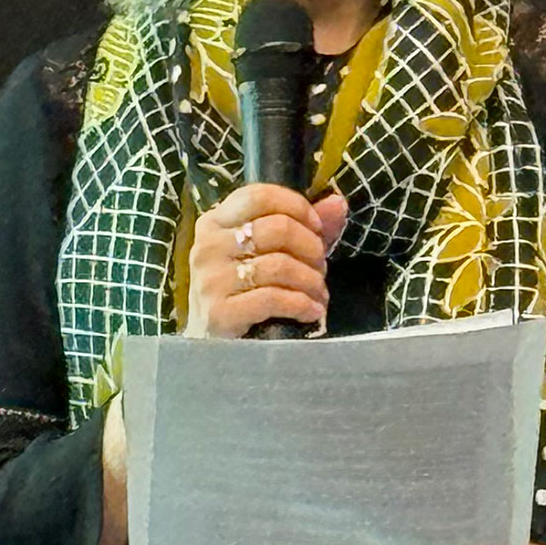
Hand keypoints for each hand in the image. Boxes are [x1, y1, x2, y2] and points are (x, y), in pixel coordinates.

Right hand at [184, 185, 349, 337]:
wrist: (213, 348)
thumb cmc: (242, 294)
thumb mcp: (268, 254)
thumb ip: (302, 227)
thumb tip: (338, 202)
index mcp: (215, 223)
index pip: (258, 196)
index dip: (297, 207)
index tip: (317, 228)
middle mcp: (208, 246)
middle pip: (276, 228)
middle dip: (311, 248)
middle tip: (320, 268)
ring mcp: (210, 279)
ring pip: (279, 265)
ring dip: (311, 281)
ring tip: (318, 294)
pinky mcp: (219, 312)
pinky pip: (273, 299)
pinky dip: (302, 305)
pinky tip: (311, 312)